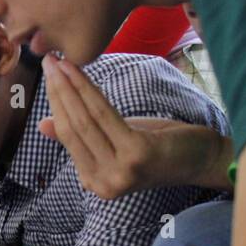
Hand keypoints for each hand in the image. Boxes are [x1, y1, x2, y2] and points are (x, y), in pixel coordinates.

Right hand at [40, 54, 228, 198]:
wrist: (201, 158)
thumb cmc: (159, 148)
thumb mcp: (115, 142)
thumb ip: (83, 136)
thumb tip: (43, 124)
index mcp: (94, 183)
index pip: (67, 138)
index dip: (55, 104)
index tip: (48, 76)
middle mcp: (103, 183)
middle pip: (73, 128)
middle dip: (58, 91)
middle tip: (48, 63)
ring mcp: (119, 172)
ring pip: (85, 121)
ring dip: (69, 87)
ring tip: (59, 63)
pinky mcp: (135, 154)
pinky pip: (104, 115)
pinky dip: (89, 90)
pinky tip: (79, 72)